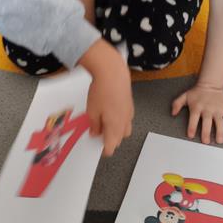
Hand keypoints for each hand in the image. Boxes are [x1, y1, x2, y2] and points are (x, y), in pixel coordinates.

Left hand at [79, 40, 133, 154]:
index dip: (104, 150)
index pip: (111, 147)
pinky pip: (126, 119)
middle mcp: (124, 123)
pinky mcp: (130, 105)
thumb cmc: (102, 91)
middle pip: (118, 140)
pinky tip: (109, 112)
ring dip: (115, 131)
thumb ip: (94, 126)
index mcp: (115, 128)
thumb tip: (95, 133)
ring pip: (124, 130)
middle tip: (96, 133)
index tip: (96, 147)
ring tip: (103, 123)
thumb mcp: (92, 111)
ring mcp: (129, 114)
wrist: (113, 73)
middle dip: (109, 140)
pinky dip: (119, 120)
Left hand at [172, 83, 222, 143]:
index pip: (194, 119)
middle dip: (206, 132)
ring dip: (220, 131)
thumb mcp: (184, 96)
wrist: (210, 84)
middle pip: (207, 122)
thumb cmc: (196, 93)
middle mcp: (208, 109)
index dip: (192, 127)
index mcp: (197, 107)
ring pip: (220, 121)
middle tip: (206, 142)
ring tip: (219, 141)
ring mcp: (218, 109)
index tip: (191, 136)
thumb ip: (177, 104)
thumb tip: (173, 113)